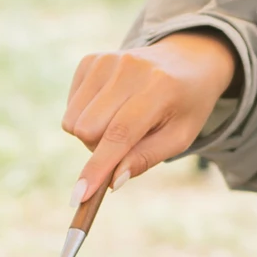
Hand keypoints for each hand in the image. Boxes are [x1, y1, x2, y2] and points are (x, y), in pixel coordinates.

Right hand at [62, 31, 237, 201]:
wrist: (186, 61)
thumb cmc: (185, 106)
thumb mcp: (179, 137)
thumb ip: (145, 158)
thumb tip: (111, 181)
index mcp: (160, 87)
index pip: (120, 133)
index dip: (98, 166)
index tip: (80, 196)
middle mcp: (130, 68)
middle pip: (88, 130)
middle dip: (99, 149)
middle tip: (126, 143)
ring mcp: (106, 60)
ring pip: (74, 121)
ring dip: (91, 134)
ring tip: (119, 122)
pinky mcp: (90, 60)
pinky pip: (70, 107)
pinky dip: (85, 116)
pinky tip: (110, 106)